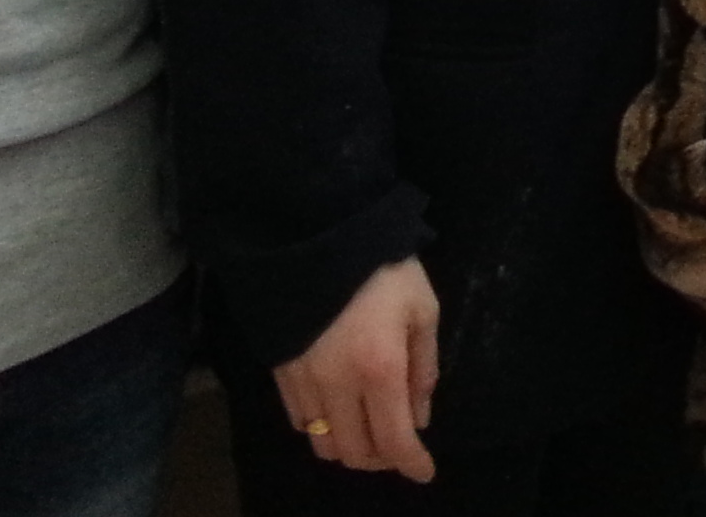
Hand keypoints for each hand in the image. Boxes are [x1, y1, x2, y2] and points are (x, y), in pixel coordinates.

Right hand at [274, 257, 439, 482]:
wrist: (317, 232)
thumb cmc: (383, 267)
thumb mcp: (422, 309)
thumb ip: (424, 367)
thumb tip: (419, 417)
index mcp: (380, 368)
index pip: (394, 440)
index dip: (411, 464)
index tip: (424, 472)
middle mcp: (338, 384)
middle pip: (355, 452)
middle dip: (382, 457)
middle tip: (400, 443)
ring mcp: (304, 381)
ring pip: (323, 444)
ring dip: (350, 447)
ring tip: (369, 427)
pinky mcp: (280, 371)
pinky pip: (300, 422)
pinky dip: (322, 428)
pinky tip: (338, 408)